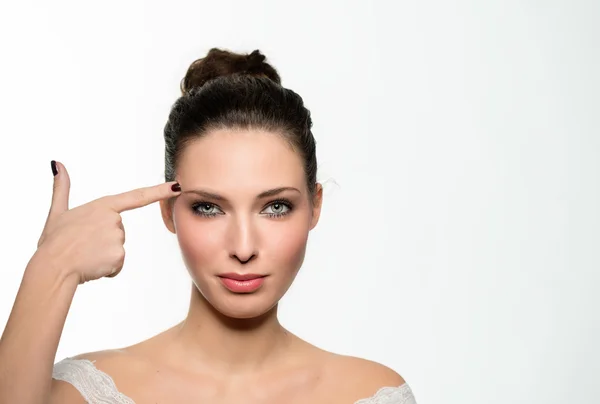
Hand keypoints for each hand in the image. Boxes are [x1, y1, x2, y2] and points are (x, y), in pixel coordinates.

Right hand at [35, 161, 180, 283]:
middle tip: (83, 244)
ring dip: (103, 254)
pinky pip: (117, 264)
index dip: (159, 191)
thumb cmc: (54, 242)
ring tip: (85, 255)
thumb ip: (61, 188)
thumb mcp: (57, 213)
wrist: (52, 267)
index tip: (177, 186)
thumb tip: (56, 165)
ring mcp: (118, 237)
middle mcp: (114, 220)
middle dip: (103, 240)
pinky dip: (106, 268)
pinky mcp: (119, 255)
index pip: (136, 196)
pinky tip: (92, 266)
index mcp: (102, 206)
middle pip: (118, 231)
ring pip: (117, 248)